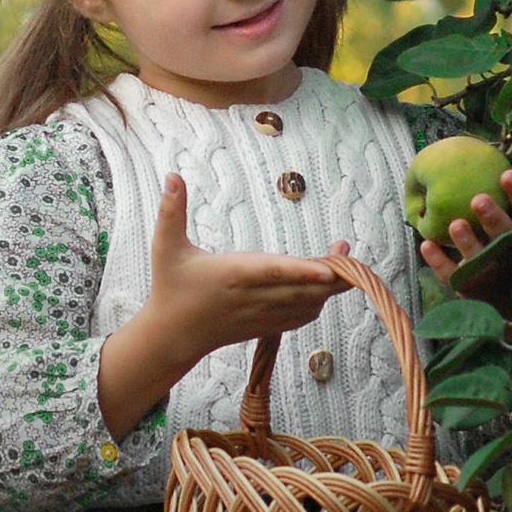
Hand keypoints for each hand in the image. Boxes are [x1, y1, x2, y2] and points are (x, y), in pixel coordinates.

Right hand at [98, 175, 349, 437]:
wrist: (172, 336)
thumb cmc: (170, 287)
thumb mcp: (165, 247)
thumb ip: (171, 211)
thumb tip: (171, 175)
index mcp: (233, 275)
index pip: (273, 273)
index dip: (302, 271)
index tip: (329, 269)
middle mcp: (253, 298)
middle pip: (301, 290)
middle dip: (331, 274)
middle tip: (347, 249)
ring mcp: (263, 315)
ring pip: (307, 304)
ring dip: (328, 286)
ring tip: (342, 257)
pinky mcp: (267, 325)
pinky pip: (302, 316)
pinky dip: (318, 301)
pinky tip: (325, 282)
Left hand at [417, 169, 511, 286]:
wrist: (504, 297)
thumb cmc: (503, 243)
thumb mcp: (511, 221)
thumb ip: (499, 196)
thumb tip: (476, 154)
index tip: (505, 174)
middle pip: (507, 236)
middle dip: (493, 218)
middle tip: (478, 199)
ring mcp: (493, 273)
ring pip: (481, 259)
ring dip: (467, 242)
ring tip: (455, 224)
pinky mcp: (472, 288)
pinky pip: (454, 276)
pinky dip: (439, 262)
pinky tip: (425, 245)